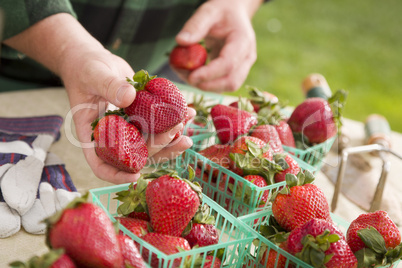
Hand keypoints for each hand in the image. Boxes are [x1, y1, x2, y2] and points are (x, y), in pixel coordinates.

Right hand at [60, 48, 193, 183]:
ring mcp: (129, 128)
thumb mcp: (94, 75)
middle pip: (135, 154)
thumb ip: (109, 86)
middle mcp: (113, 135)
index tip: (135, 176)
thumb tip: (129, 97)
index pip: (100, 163)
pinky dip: (174, 121)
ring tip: (188, 130)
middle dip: (158, 147)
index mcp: (93, 134)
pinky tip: (189, 112)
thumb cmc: (85, 69)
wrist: (94, 60)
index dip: (116, 174)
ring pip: (151, 143)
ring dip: (171, 140)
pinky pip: (158, 125)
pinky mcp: (142, 118)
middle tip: (177, 131)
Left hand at [174, 0, 260, 91]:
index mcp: (243, 41)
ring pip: (227, 87)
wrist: (235, 13)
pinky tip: (192, 74)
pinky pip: (222, 84)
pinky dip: (207, 83)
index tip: (191, 76)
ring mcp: (243, 67)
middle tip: (186, 77)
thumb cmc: (222, 11)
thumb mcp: (208, 11)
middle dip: (207, 85)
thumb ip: (195, 25)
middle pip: (231, 82)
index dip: (209, 74)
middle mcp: (247, 57)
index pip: (228, 64)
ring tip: (186, 74)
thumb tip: (180, 41)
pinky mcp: (236, 72)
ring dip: (206, 86)